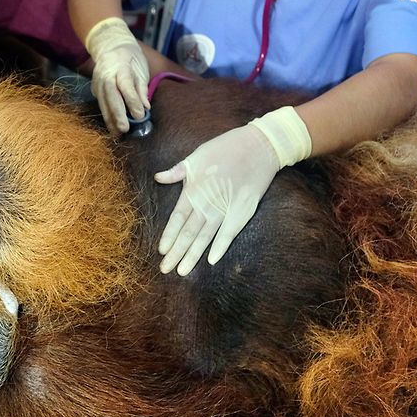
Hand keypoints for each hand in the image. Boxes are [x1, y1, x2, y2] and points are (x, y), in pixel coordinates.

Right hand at [85, 17, 148, 133]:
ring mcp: (97, 82)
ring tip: (117, 135)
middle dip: (117, 114)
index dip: (132, 101)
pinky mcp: (94, 88)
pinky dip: (106, 116)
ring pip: (103, 103)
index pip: (126, 86)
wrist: (110, 44)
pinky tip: (111, 128)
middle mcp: (106, 75)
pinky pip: (100, 104)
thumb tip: (145, 108)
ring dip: (110, 120)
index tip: (139, 116)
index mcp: (121, 67)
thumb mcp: (140, 68)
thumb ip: (141, 88)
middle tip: (124, 129)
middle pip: (111, 96)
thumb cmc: (130, 57)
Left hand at [154, 107, 310, 275]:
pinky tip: (211, 260)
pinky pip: (229, 233)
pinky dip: (220, 247)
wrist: (258, 146)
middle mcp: (207, 203)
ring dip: (193, 255)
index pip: (177, 218)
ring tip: (183, 270)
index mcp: (194, 190)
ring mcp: (225, 208)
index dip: (169, 236)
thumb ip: (178, 171)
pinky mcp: (242, 210)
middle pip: (188, 233)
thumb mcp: (197, 155)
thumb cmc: (225, 148)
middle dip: (176, 252)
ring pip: (205, 237)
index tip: (161, 251)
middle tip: (165, 269)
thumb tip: (158, 177)